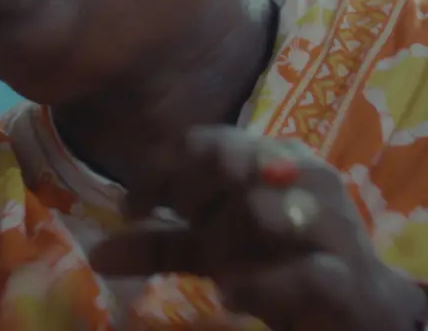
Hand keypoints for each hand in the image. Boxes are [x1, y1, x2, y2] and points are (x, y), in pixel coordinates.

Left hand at [88, 127, 424, 330]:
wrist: (353, 305)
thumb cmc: (271, 258)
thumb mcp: (208, 247)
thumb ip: (157, 244)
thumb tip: (95, 253)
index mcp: (262, 156)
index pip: (202, 144)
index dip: (159, 173)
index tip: (132, 209)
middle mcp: (297, 175)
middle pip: (231, 163)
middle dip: (194, 193)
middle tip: (178, 220)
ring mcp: (326, 223)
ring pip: (266, 209)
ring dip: (228, 235)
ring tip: (212, 265)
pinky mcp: (345, 275)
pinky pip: (302, 272)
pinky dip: (261, 283)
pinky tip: (230, 294)